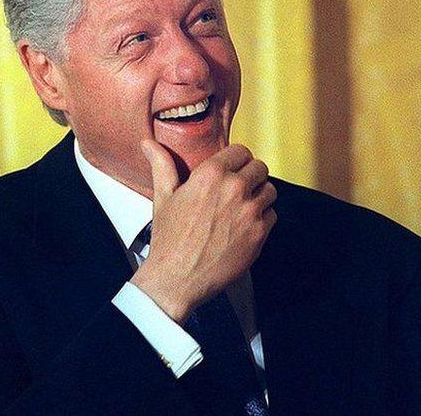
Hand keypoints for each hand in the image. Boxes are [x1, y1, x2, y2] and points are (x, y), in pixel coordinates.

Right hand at [129, 140, 276, 322]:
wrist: (177, 277)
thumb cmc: (169, 238)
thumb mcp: (163, 197)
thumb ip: (161, 165)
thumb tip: (148, 144)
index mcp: (210, 175)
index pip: (241, 151)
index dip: (236, 159)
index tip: (232, 168)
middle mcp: (234, 189)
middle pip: (260, 168)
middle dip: (250, 176)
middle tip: (238, 188)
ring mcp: (249, 211)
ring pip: (270, 190)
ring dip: (259, 195)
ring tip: (242, 207)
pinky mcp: (260, 233)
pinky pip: (272, 215)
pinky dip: (262, 219)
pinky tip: (243, 226)